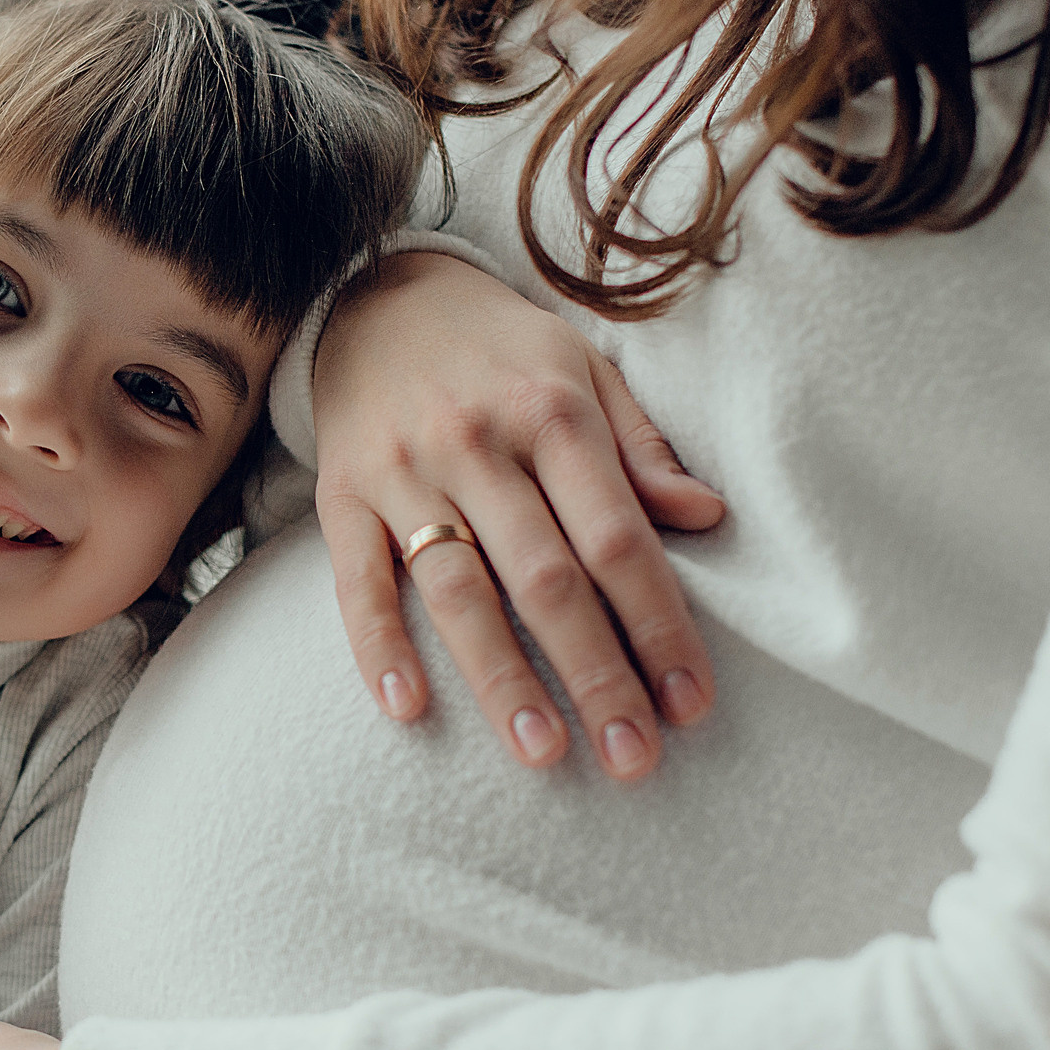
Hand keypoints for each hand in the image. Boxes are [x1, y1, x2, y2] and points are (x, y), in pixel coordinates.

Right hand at [313, 251, 725, 775]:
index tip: (690, 700)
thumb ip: (641, 448)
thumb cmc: (500, 349)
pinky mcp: (342, 496)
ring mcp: (404, 473)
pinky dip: (380, 647)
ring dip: (502, 680)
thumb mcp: (585, 369)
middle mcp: (478, 444)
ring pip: (459, 592)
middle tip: (634, 757)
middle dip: (596, 675)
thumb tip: (707, 517)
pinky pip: (358, 582)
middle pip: (547, 580)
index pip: (617, 538)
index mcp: (552, 413)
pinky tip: (409, 708)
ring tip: (543, 752)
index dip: (658, 624)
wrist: (379, 292)